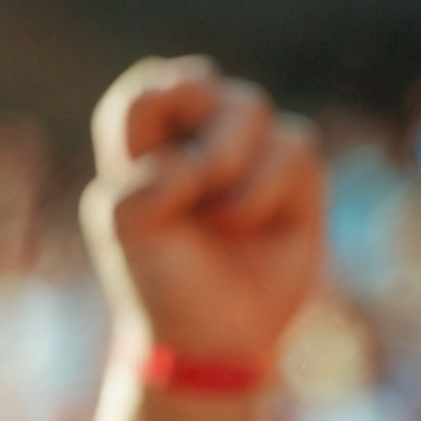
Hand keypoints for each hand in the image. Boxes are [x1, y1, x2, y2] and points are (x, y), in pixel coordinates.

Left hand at [81, 58, 322, 372]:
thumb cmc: (159, 278)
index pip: (143, 94)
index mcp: (143, 143)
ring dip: (231, 168)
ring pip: (250, 107)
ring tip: (221, 219)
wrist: (213, 335)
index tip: (148, 157)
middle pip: (200, 85)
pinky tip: (250, 223)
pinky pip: (293, 145)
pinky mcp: (295, 167)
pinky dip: (265, 190)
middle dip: (195, 142)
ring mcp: (248, 146)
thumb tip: (195, 164)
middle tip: (194, 192)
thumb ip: (138, 182)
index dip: (150, 111)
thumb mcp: (124, 231)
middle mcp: (195, 133)